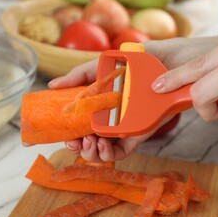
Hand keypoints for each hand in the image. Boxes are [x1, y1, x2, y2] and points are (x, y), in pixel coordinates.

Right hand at [48, 59, 171, 161]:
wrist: (165, 62)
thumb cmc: (134, 63)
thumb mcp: (101, 66)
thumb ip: (79, 76)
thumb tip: (52, 85)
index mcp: (97, 107)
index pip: (77, 128)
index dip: (66, 136)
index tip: (56, 138)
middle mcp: (108, 120)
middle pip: (88, 144)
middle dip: (78, 148)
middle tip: (74, 143)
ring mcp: (122, 128)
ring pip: (103, 152)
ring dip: (91, 153)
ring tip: (89, 142)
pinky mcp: (138, 134)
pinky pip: (121, 151)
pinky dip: (109, 153)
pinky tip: (102, 144)